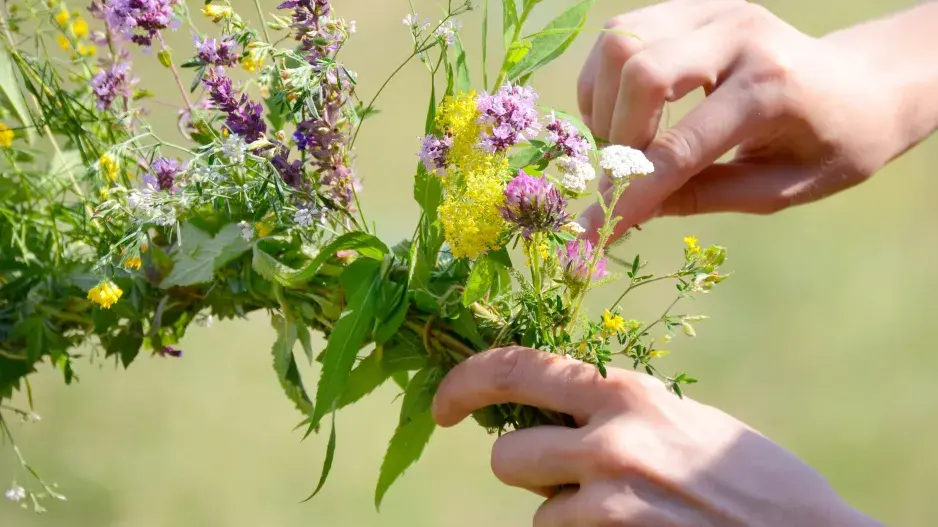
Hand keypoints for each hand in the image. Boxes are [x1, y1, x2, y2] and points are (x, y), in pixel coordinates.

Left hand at [433, 347, 880, 525]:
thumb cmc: (747, 478)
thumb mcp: (679, 420)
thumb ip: (614, 411)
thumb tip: (547, 413)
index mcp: (627, 390)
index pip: (517, 368)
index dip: (464, 382)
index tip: (442, 406)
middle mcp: (611, 437)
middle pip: (508, 455)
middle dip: (528, 472)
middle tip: (573, 479)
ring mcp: (611, 498)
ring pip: (537, 510)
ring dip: (566, 514)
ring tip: (630, 513)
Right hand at [576, 0, 937, 242]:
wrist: (865, 84)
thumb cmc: (832, 144)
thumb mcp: (781, 189)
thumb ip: (704, 196)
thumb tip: (629, 209)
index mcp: (771, 88)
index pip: (679, 146)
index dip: (631, 194)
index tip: (594, 232)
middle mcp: (739, 35)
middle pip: (640, 72)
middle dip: (617, 140)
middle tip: (627, 178)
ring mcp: (711, 10)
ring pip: (619, 43)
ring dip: (605, 106)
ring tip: (626, 143)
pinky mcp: (690, 6)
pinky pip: (620, 34)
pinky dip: (606, 81)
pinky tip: (626, 113)